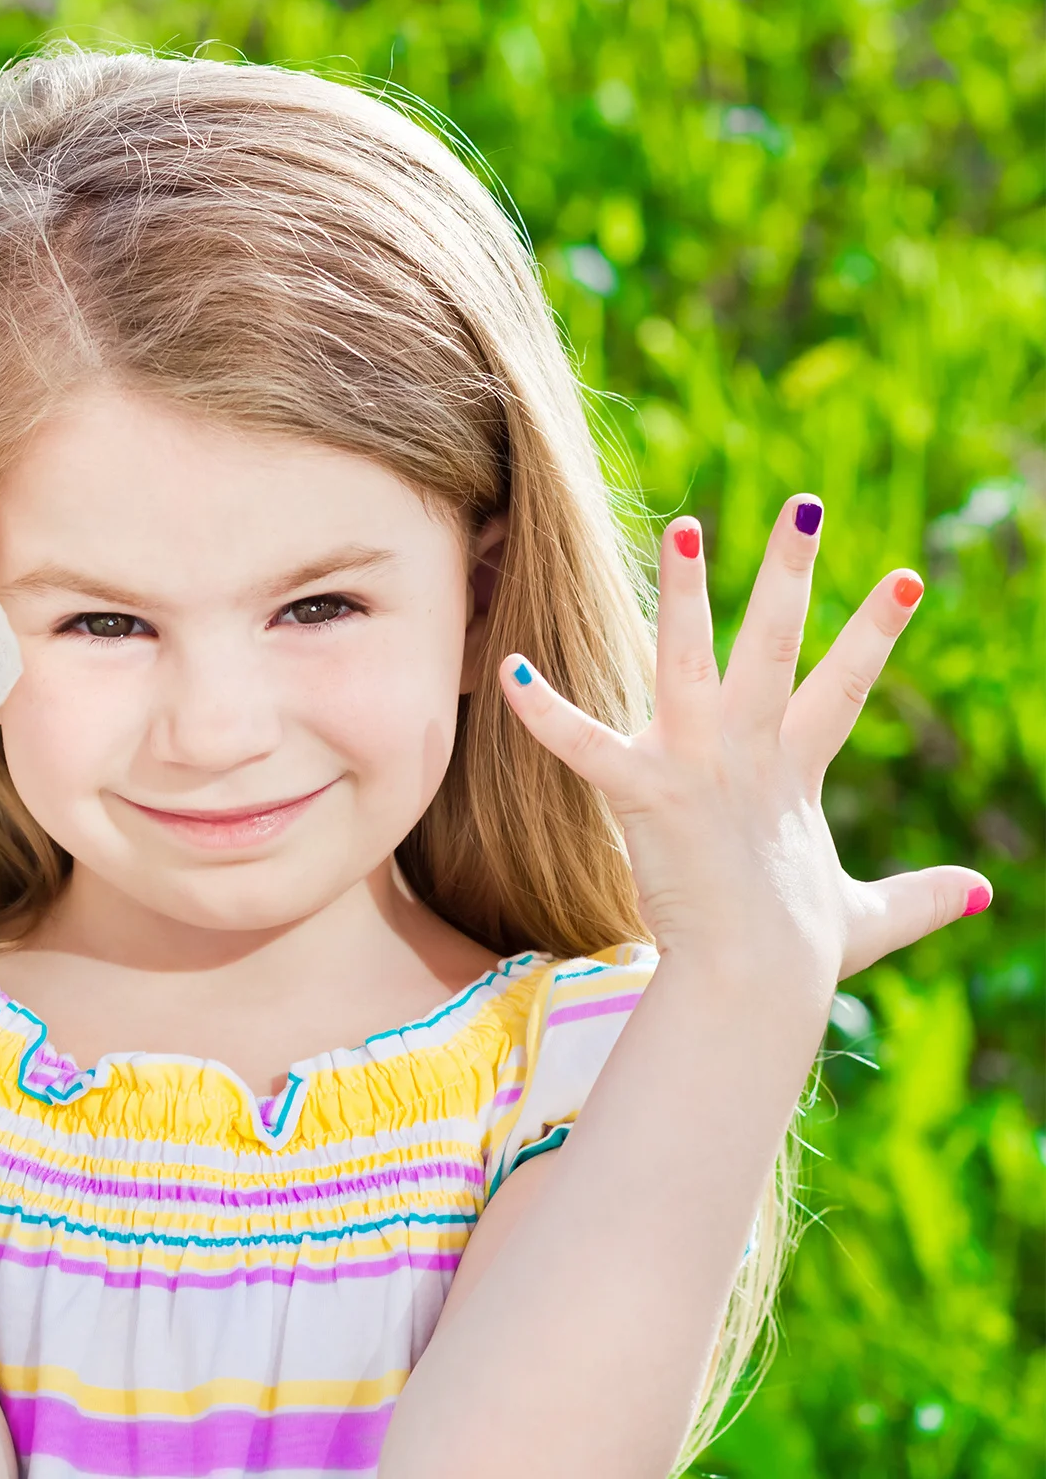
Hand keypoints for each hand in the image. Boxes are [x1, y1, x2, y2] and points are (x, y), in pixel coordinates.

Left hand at [499, 496, 988, 986]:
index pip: (843, 685)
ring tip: (685, 528)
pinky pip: (583, 743)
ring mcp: (696, 765)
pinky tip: (509, 668)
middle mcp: (748, 751)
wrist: (753, 987)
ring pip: (689, 661)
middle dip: (790, 574)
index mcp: (793, 768)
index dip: (874, 631)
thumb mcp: (868, 917)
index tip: (906, 575)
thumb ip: (921, 896)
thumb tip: (984, 896)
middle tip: (805, 506)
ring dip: (685, 594)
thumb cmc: (798, 953)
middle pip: (775, 646)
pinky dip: (543, 711)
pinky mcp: (643, 792)